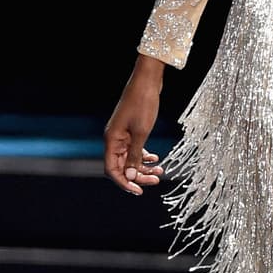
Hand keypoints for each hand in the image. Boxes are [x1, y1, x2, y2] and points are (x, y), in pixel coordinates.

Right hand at [104, 54, 165, 195]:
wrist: (147, 81)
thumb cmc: (143, 104)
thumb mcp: (141, 133)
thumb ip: (134, 155)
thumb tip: (129, 176)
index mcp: (111, 140)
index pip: (112, 170)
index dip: (124, 182)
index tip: (139, 191)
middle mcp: (113, 139)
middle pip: (121, 166)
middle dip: (138, 176)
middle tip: (156, 180)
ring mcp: (122, 134)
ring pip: (129, 159)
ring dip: (143, 167)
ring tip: (160, 171)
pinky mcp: (130, 130)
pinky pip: (134, 149)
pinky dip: (144, 156)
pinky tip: (156, 158)